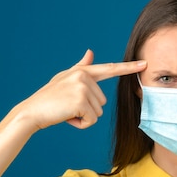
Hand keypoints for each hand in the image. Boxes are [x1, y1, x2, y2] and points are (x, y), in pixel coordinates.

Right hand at [18, 49, 146, 129]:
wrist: (32, 111)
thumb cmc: (48, 97)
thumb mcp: (65, 79)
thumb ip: (81, 67)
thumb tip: (91, 52)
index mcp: (82, 71)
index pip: (110, 68)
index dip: (129, 68)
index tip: (144, 64)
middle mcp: (84, 76)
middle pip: (102, 101)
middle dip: (87, 109)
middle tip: (68, 106)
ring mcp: (82, 88)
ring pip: (98, 112)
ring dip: (83, 117)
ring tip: (66, 111)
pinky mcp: (81, 101)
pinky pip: (92, 120)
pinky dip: (80, 124)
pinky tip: (67, 117)